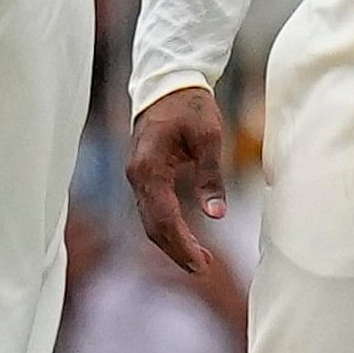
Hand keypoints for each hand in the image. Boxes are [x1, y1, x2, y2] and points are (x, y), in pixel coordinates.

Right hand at [124, 86, 230, 275]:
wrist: (167, 83)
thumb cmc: (190, 106)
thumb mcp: (208, 137)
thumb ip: (210, 176)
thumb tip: (216, 214)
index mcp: (150, 167)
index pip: (164, 217)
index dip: (182, 244)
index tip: (202, 263)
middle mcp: (137, 176)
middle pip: (152, 226)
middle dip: (176, 251)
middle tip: (202, 269)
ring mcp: (137, 177)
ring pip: (150, 221)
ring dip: (171, 243)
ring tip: (198, 260)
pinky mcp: (144, 176)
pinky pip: (151, 210)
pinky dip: (167, 228)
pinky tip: (185, 239)